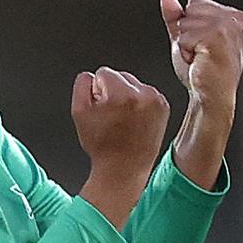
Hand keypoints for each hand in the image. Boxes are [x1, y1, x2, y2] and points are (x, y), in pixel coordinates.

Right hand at [73, 67, 169, 228]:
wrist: (124, 169)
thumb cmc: (102, 146)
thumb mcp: (79, 113)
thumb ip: (82, 85)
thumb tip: (91, 77)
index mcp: (123, 94)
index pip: (103, 72)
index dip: (96, 91)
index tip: (100, 109)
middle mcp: (143, 95)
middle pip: (120, 75)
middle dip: (112, 92)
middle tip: (111, 117)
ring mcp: (156, 101)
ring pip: (133, 84)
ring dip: (126, 97)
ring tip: (122, 121)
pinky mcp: (164, 106)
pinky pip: (146, 94)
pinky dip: (138, 104)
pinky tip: (133, 122)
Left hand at [160, 0, 242, 117]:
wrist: (210, 97)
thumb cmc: (202, 71)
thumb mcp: (187, 38)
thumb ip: (176, 17)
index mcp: (235, 15)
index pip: (194, 4)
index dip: (189, 27)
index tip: (201, 46)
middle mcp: (236, 18)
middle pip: (189, 10)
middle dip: (186, 34)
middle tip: (199, 54)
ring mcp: (228, 27)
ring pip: (186, 24)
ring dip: (185, 44)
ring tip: (199, 59)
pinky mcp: (217, 38)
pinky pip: (184, 36)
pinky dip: (184, 51)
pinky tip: (198, 63)